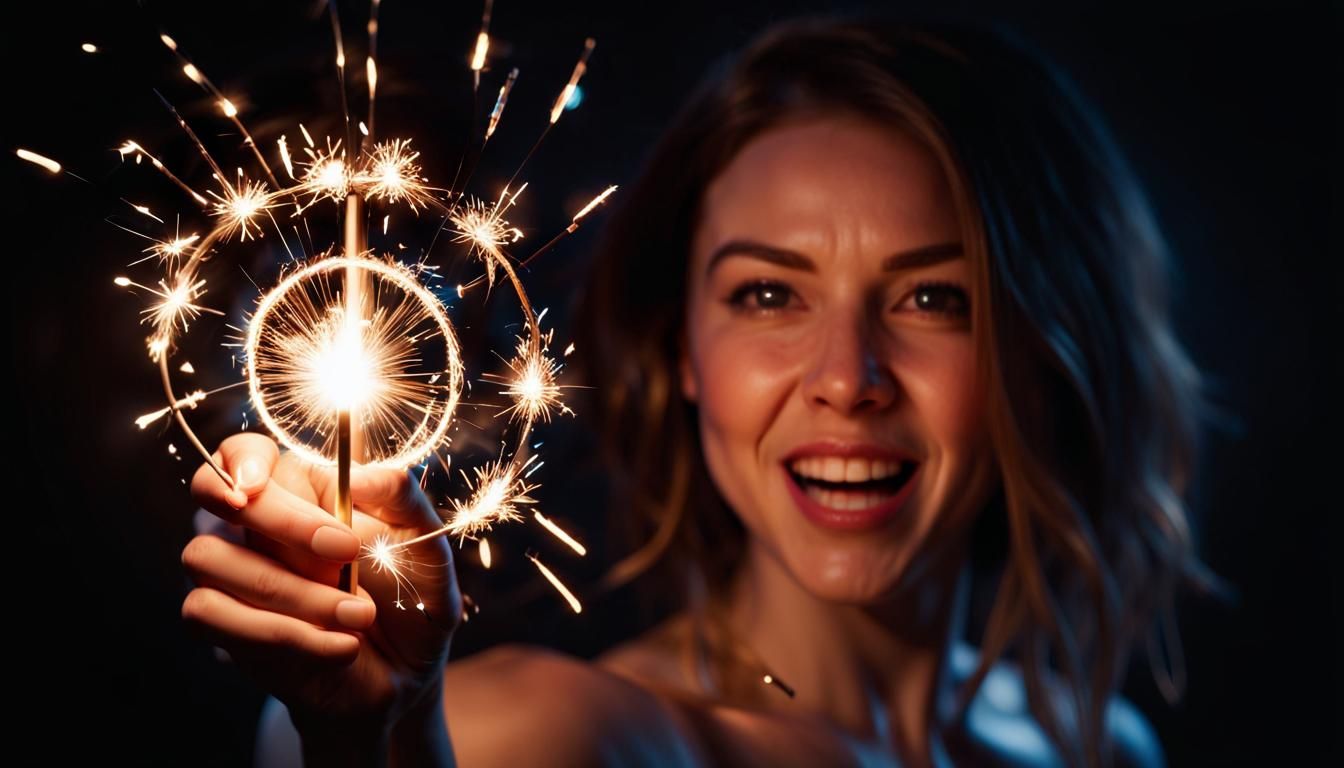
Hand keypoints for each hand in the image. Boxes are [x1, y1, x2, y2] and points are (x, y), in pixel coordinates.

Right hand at [183, 433, 459, 745]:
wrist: (406, 673)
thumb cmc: (412, 598)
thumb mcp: (428, 546)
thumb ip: (402, 499)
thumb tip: (362, 474)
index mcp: (303, 491)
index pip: (241, 451)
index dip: (239, 459)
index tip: (258, 484)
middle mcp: (258, 527)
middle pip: (216, 495)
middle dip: (282, 521)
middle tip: (345, 549)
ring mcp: (234, 576)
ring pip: (208, 558)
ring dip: (292, 590)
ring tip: (360, 614)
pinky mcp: (227, 627)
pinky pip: (212, 615)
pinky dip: (281, 633)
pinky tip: (340, 647)